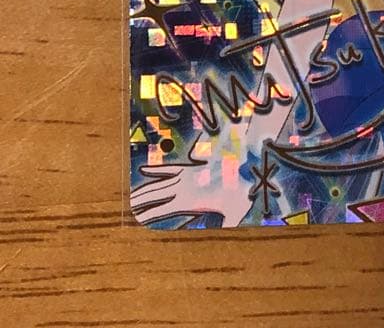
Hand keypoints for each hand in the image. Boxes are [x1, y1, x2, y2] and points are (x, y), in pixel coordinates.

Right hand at [131, 159, 249, 227]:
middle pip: (156, 195)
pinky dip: (156, 169)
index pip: (162, 209)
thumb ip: (229, 224)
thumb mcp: (236, 212)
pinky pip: (169, 168)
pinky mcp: (189, 168)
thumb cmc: (239, 191)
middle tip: (126, 206)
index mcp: (189, 200)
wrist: (242, 165)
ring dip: (144, 189)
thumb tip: (227, 233)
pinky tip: (144, 168)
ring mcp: (185, 176)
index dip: (149, 214)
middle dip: (140, 201)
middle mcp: (183, 187)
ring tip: (131, 195)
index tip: (136, 219)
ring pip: (159, 183)